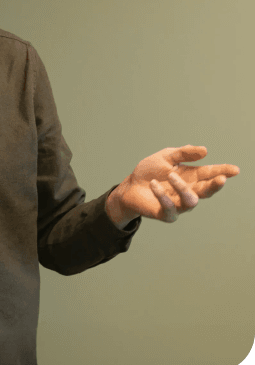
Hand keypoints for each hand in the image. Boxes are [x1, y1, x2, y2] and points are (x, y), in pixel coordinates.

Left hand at [107, 145, 239, 225]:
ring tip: (171, 175)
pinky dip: (162, 195)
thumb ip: (183, 153)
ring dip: (182, 187)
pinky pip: (170, 208)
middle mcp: (188, 191)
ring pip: (191, 200)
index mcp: (190, 176)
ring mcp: (179, 204)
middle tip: (220, 178)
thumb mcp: (166, 157)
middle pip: (206, 191)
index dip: (222, 172)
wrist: (130, 186)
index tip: (235, 170)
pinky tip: (153, 184)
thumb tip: (205, 150)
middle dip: (214, 185)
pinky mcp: (166, 214)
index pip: (209, 174)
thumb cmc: (150, 171)